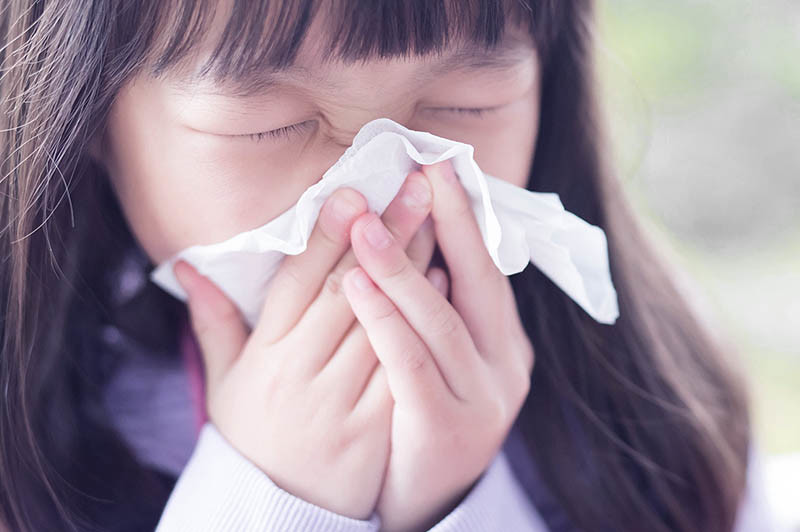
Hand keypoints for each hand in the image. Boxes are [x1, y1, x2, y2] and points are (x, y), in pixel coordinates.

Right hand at [173, 171, 439, 519]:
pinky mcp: (375, 428)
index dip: (328, 235)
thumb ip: (214, 322)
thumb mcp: (226, 382)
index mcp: (266, 356)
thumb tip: (187, 266)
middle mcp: (301, 375)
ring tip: (439, 219)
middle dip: (384, 235)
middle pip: (348, 292)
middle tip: (415, 186)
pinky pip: (403, 366)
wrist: (280, 511)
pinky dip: (425, 323)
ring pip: (381, 323)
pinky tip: (447, 284)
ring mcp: (340, 403)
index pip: (298, 283)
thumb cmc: (255, 436)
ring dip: (412, 269)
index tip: (355, 192)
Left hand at [342, 160, 534, 530]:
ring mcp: (483, 400)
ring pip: (440, 320)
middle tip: (421, 170)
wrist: (418, 500)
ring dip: (403, 267)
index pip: (484, 269)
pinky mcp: (447, 430)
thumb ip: (435, 306)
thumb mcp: (440, 359)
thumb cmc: (419, 415)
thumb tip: (422, 245)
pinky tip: (354, 284)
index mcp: (503, 342)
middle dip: (449, 223)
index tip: (438, 165)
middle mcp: (505, 366)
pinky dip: (385, 320)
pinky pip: (410, 364)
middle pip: (476, 282)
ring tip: (367, 223)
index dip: (463, 217)